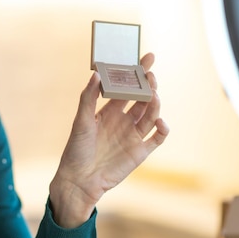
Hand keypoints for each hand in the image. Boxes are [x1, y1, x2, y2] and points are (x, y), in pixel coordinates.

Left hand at [49, 52, 169, 227]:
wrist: (79, 180)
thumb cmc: (76, 149)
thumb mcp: (80, 120)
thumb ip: (88, 97)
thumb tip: (97, 73)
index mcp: (110, 110)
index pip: (127, 86)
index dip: (138, 72)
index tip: (147, 57)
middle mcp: (124, 120)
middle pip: (142, 98)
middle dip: (149, 85)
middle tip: (151, 76)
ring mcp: (133, 135)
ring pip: (151, 115)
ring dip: (155, 104)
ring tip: (154, 95)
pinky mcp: (140, 152)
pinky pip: (157, 138)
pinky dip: (162, 129)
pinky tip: (160, 122)